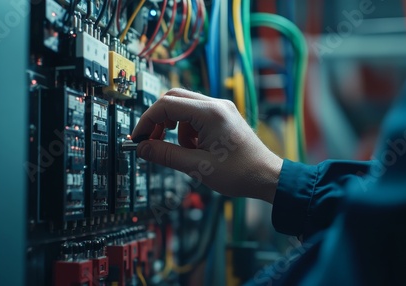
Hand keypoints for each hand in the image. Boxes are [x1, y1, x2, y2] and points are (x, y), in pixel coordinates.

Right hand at [131, 88, 282, 202]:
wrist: (268, 177)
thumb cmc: (240, 173)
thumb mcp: (198, 167)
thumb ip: (166, 155)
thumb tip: (142, 149)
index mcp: (210, 113)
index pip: (167, 105)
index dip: (147, 120)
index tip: (137, 138)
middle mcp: (216, 105)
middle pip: (174, 99)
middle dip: (159, 120)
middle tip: (151, 141)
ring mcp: (221, 109)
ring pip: (185, 109)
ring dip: (176, 129)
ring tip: (185, 152)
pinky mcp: (223, 117)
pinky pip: (197, 117)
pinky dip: (189, 132)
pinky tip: (197, 151)